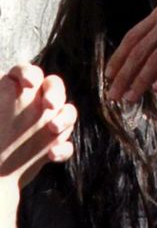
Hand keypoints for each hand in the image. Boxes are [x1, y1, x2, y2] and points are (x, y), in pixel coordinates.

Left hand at [0, 65, 75, 197]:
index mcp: (18, 91)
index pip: (28, 72)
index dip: (29, 73)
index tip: (28, 84)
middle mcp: (37, 103)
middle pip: (54, 85)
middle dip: (55, 92)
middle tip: (49, 105)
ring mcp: (48, 123)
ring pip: (68, 112)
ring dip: (65, 118)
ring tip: (53, 128)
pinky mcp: (53, 146)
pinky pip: (67, 144)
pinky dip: (63, 149)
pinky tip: (51, 155)